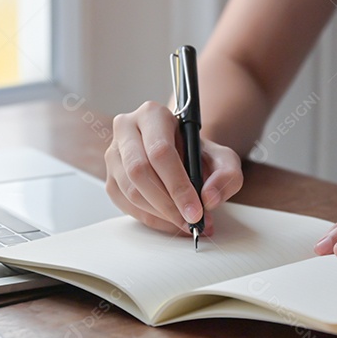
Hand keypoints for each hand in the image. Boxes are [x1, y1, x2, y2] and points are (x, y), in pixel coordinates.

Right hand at [105, 101, 243, 233]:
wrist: (181, 154)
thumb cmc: (198, 153)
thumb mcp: (222, 158)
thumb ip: (227, 175)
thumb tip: (209, 198)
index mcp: (152, 114)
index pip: (160, 152)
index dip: (178, 186)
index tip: (196, 211)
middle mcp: (126, 129)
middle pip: (139, 171)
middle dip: (168, 204)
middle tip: (191, 221)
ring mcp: (113, 154)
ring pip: (130, 191)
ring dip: (159, 214)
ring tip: (185, 223)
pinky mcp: (110, 178)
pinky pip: (125, 205)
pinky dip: (150, 219)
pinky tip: (170, 221)